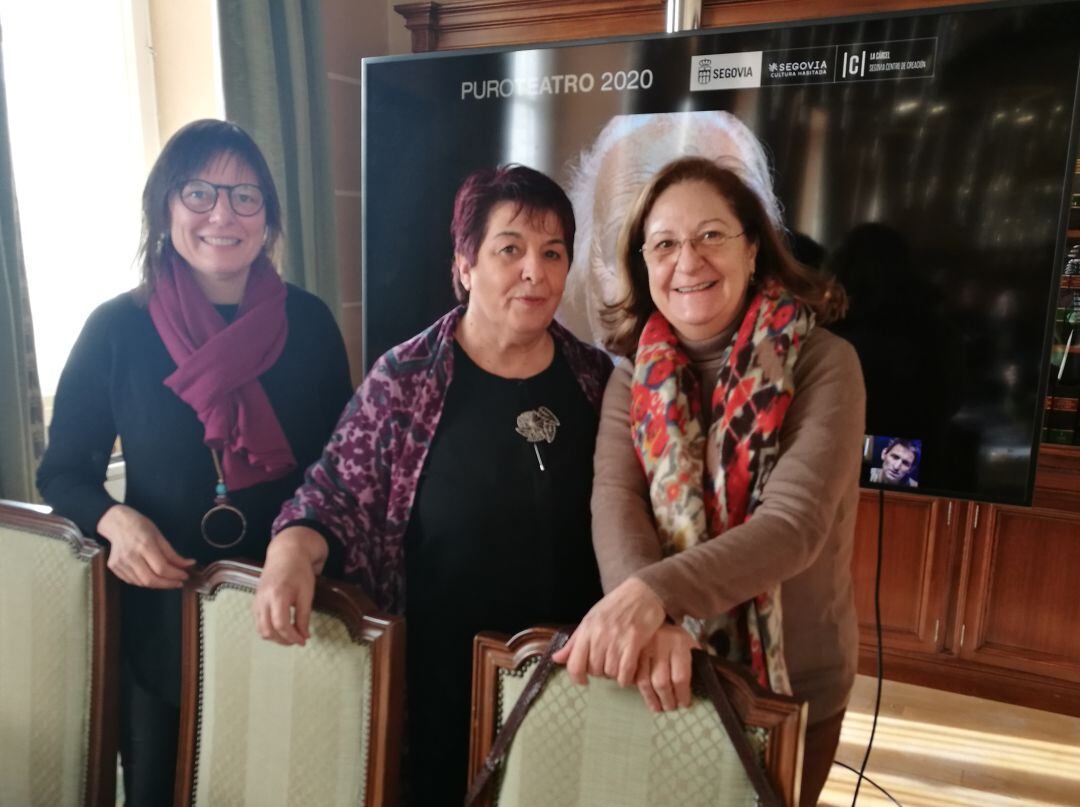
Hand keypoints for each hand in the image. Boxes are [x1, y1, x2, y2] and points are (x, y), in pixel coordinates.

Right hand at [96, 504, 193, 587]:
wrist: (117, 524)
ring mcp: (120, 564)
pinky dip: (145, 582)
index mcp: (144, 545)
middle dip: (167, 584)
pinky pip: (133, 581)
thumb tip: (189, 564)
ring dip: (158, 584)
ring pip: (142, 583)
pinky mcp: (114, 568)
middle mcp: (130, 556)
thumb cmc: (141, 527)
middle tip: (178, 583)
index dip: (175, 575)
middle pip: (151, 580)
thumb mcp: (159, 536)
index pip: (161, 568)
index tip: (185, 576)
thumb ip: (173, 554)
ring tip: (168, 580)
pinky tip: (153, 577)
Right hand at [252, 526, 327, 645]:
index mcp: (277, 595)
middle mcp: (263, 600)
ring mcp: (257, 600)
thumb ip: (304, 616)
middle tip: (298, 640)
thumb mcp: (306, 594)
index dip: (293, 637)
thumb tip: (304, 637)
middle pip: (268, 631)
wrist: (286, 554)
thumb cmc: (299, 571)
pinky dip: (269, 629)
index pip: (281, 626)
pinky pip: (258, 622)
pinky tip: (282, 628)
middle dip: (283, 640)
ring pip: (260, 629)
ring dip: (275, 637)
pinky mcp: (255, 601)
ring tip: (291, 635)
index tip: (303, 641)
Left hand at [552, 576, 665, 686]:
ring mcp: (617, 639)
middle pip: (594, 670)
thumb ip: (574, 642)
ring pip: (610, 672)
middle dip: (600, 672)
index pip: (574, 664)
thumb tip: (556, 658)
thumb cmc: (615, 606)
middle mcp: (599, 635)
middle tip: (607, 664)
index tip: (583, 681)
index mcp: (586, 629)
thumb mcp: (591, 619)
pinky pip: (626, 671)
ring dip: (614, 674)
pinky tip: (628, 672)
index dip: (577, 678)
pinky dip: (626, 677)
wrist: (642, 592)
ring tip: (618, 665)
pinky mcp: (634, 642)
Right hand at [634, 623, 698, 712]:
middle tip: (670, 708)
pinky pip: (633, 675)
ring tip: (658, 708)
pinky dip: (637, 688)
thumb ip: (696, 663)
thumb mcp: (690, 646)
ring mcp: (643, 648)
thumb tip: (699, 688)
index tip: (683, 704)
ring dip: (651, 698)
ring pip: (645, 681)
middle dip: (667, 699)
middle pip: (662, 681)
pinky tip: (645, 695)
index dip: (682, 694)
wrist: (655, 621)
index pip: (680, 676)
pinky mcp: (631, 653)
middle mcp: (660, 645)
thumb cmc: (676, 639)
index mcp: (679, 644)